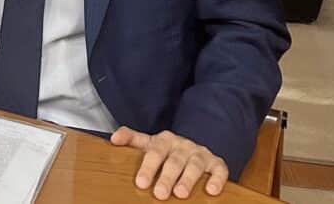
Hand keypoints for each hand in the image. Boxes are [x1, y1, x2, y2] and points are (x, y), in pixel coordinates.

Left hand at [110, 127, 228, 199]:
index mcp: (164, 140)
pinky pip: (219, 170)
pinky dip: (217, 179)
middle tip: (159, 194)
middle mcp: (183, 145)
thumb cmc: (166, 150)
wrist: (192, 147)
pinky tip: (211, 190)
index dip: (148, 168)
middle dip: (166, 178)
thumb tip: (113, 139)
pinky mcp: (216, 162)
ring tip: (180, 194)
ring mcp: (200, 153)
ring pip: (195, 165)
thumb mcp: (148, 143)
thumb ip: (131, 139)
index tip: (140, 183)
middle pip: (174, 161)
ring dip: (188, 180)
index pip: (154, 152)